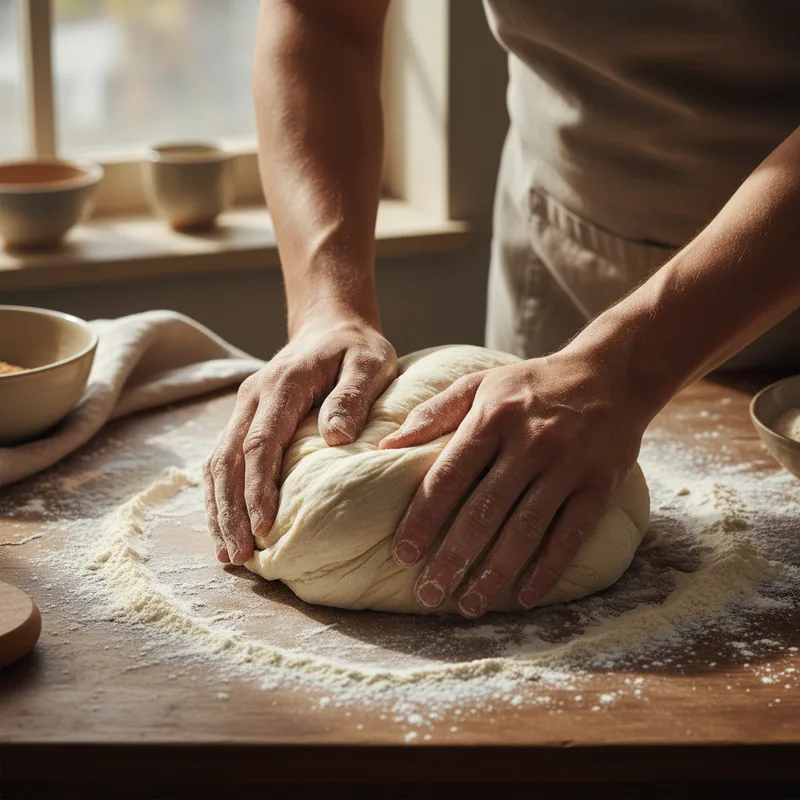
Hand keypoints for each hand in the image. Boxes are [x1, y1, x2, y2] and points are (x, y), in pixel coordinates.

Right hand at [205, 314, 396, 563]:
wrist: (331, 326)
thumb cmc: (355, 348)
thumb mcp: (368, 362)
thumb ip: (353, 395)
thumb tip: (336, 435)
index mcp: (281, 384)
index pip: (260, 442)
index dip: (258, 487)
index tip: (263, 526)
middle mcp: (252, 397)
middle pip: (228, 459)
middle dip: (230, 510)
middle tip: (239, 556)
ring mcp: (244, 408)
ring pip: (217, 464)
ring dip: (219, 509)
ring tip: (228, 554)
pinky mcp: (245, 420)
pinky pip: (222, 461)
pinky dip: (221, 496)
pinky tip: (227, 527)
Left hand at [379, 349, 647, 617]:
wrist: (611, 375)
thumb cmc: (532, 385)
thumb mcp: (481, 383)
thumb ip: (434, 412)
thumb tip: (388, 444)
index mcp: (493, 417)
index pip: (449, 475)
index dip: (423, 518)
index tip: (402, 553)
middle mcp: (530, 443)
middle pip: (483, 511)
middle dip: (452, 557)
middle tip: (428, 593)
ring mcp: (567, 466)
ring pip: (524, 530)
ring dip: (494, 573)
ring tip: (468, 604)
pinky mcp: (599, 485)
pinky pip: (569, 536)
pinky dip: (546, 571)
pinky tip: (523, 597)